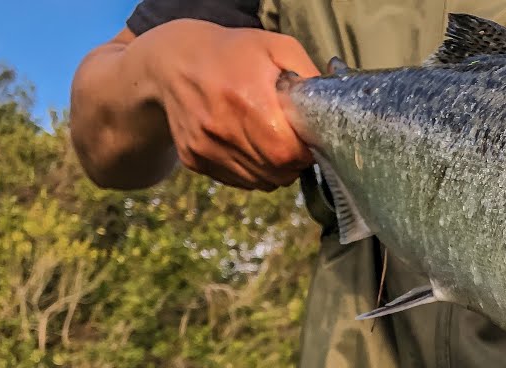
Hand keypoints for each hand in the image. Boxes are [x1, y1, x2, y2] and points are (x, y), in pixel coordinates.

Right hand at [131, 20, 319, 189]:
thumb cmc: (233, 52)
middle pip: (277, 172)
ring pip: (261, 182)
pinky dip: (254, 171)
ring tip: (272, 140)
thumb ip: (308, 76)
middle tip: (294, 140)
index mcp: (245, 100)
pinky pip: (239, 181)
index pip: (287, 152)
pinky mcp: (194, 159)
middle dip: (294, 162)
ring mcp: (205, 148)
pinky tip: (250, 145)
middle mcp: (221, 129)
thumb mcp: (276, 47)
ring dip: (276, 170)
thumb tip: (331, 109)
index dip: (305, 151)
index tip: (308, 138)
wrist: (173, 61)